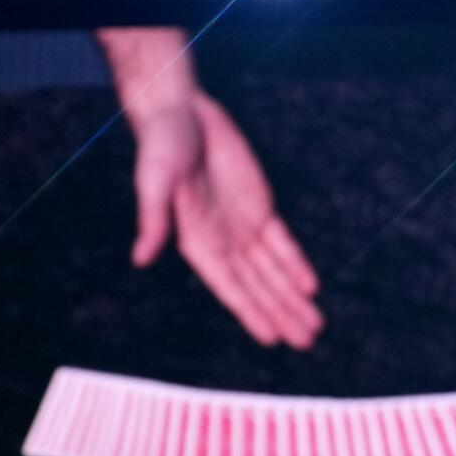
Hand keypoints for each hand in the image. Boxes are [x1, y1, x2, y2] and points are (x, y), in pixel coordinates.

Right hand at [128, 92, 322, 349]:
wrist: (181, 114)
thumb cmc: (161, 148)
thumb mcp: (154, 182)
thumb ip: (153, 221)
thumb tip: (140, 258)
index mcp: (197, 244)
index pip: (231, 288)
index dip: (252, 312)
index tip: (272, 338)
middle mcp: (222, 243)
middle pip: (258, 287)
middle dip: (282, 313)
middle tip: (306, 341)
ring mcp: (242, 227)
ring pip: (274, 271)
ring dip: (293, 297)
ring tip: (315, 325)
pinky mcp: (258, 208)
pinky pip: (282, 243)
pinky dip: (296, 264)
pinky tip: (311, 286)